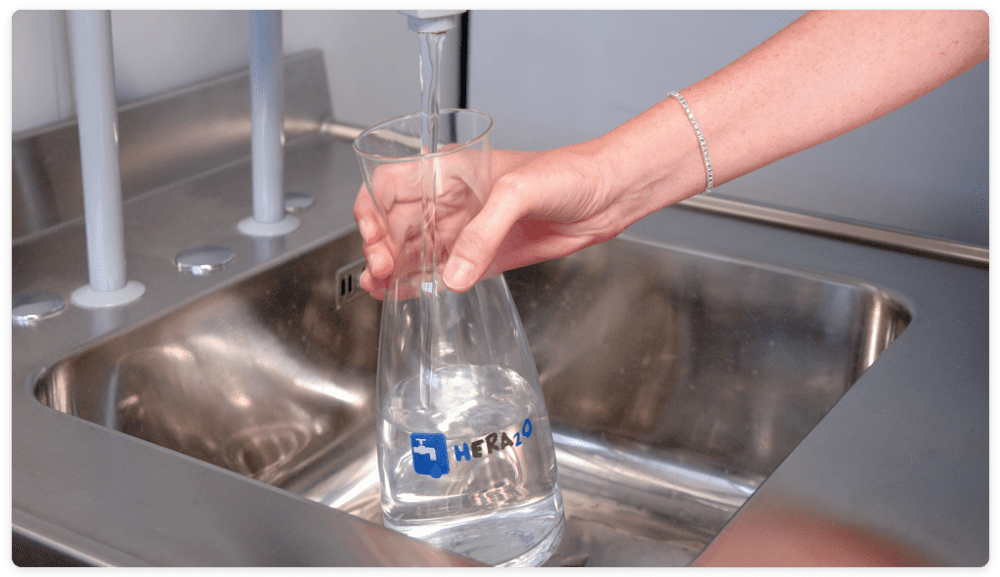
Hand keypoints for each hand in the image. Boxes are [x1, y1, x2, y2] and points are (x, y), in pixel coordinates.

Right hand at [355, 139, 658, 296]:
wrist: (608, 194)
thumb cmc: (569, 172)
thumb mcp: (518, 192)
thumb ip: (482, 233)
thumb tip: (452, 274)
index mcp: (451, 171)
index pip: (391, 186)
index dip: (374, 212)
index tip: (378, 241)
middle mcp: (453, 201)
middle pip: (396, 223)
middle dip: (381, 247)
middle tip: (380, 272)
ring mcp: (468, 231)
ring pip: (416, 251)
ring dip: (394, 270)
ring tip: (380, 290)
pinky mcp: (486, 257)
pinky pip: (444, 272)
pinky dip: (422, 284)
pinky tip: (405, 295)